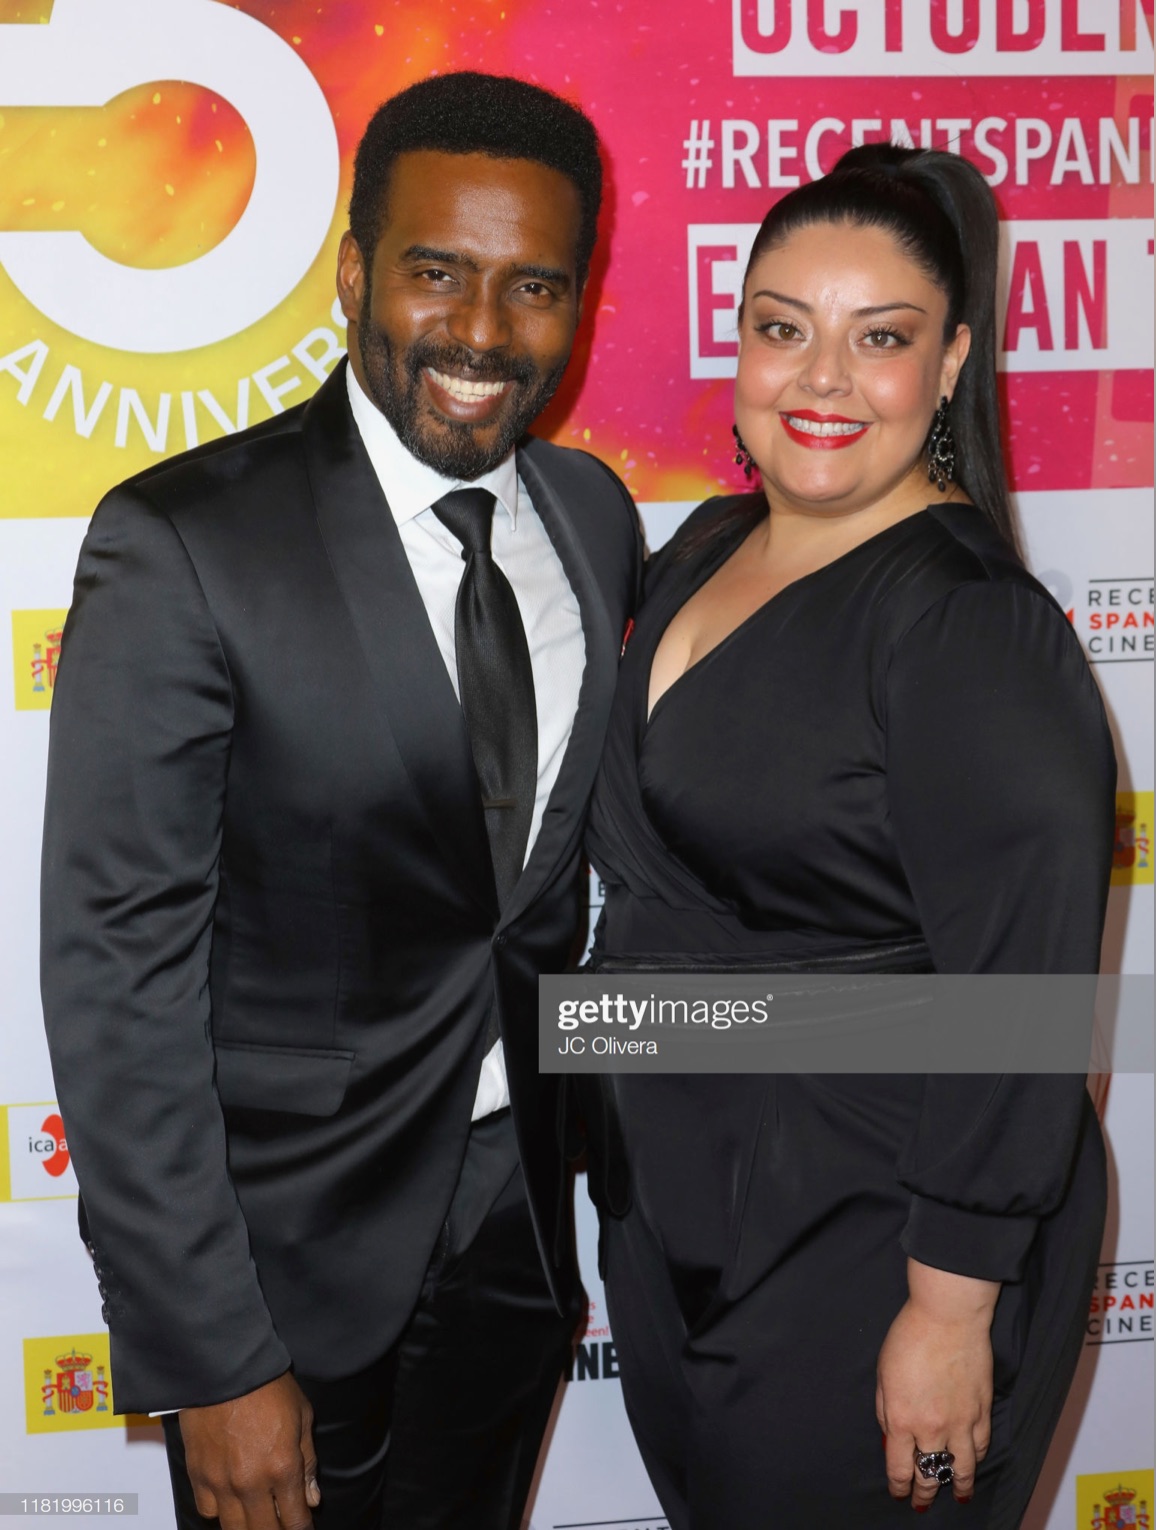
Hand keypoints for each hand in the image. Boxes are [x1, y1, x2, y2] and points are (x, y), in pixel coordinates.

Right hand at [179, 1371, 319, 1529]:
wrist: (225, 1367)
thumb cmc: (266, 1385)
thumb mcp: (302, 1417)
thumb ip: (307, 1462)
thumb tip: (311, 1499)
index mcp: (282, 1467)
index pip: (295, 1520)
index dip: (302, 1529)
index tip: (303, 1527)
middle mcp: (251, 1483)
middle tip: (282, 1523)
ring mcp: (222, 1482)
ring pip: (234, 1529)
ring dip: (249, 1525)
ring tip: (257, 1517)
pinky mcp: (198, 1475)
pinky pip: (208, 1511)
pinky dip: (221, 1511)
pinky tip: (230, 1500)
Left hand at [876, 1259, 997, 1509]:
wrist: (947, 1317)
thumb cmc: (909, 1337)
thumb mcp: (883, 1374)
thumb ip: (885, 1409)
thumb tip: (890, 1434)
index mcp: (901, 1419)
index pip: (900, 1469)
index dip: (899, 1486)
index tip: (898, 1492)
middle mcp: (931, 1428)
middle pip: (930, 1474)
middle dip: (925, 1491)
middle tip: (922, 1500)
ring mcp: (960, 1422)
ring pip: (961, 1468)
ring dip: (957, 1485)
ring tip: (956, 1495)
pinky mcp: (981, 1412)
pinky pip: (980, 1447)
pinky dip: (975, 1459)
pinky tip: (971, 1464)